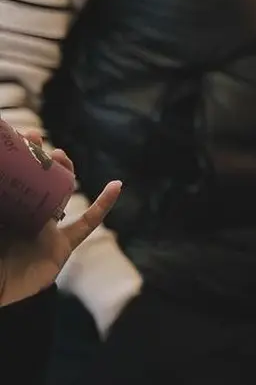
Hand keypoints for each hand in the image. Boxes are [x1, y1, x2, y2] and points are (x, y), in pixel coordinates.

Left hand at [0, 138, 120, 306]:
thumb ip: (3, 195)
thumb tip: (3, 170)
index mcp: (9, 209)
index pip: (17, 179)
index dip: (20, 159)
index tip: (20, 138)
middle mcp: (26, 217)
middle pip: (38, 183)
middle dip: (39, 160)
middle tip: (35, 139)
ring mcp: (46, 230)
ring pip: (60, 195)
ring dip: (62, 173)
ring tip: (58, 155)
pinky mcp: (63, 245)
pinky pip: (87, 222)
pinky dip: (103, 204)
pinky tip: (116, 186)